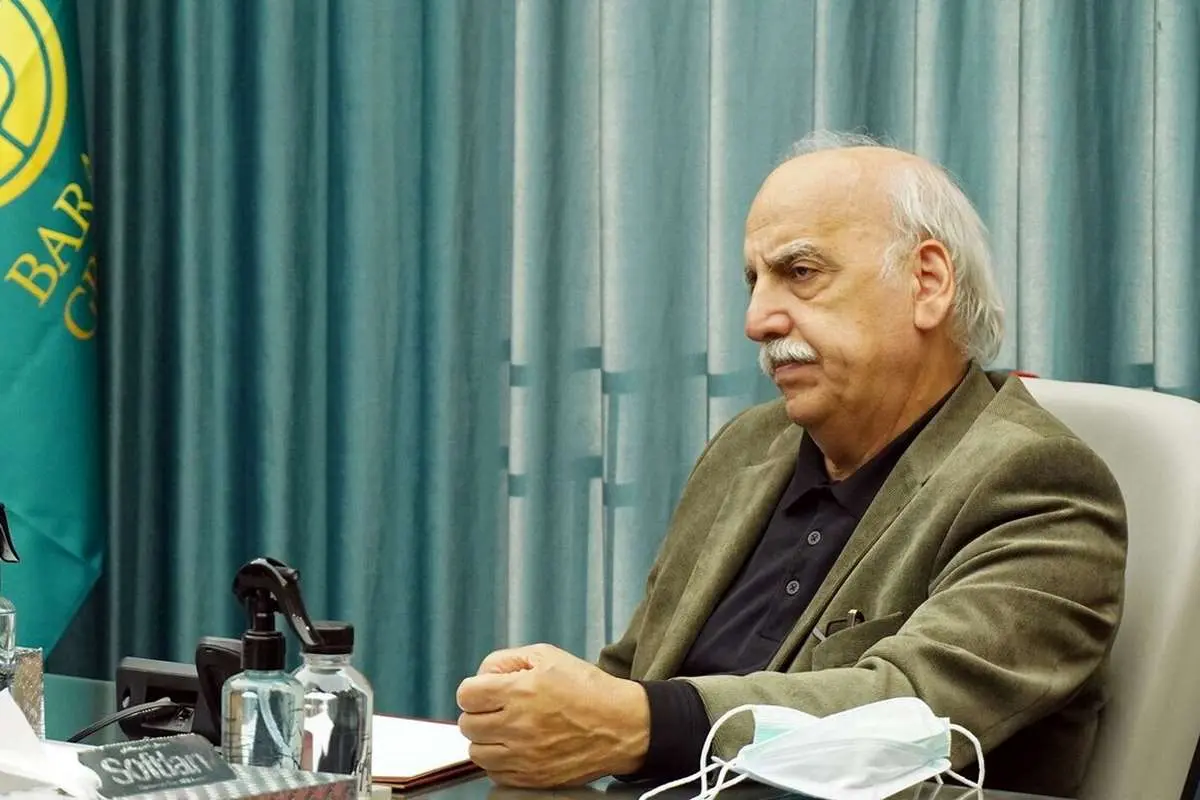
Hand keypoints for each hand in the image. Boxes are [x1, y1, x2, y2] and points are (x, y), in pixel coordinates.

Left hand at [456, 643, 649, 787]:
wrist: (621, 725)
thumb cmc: (588, 689)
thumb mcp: (548, 655)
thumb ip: (507, 660)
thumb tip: (482, 675)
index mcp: (520, 691)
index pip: (466, 695)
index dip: (474, 689)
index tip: (484, 691)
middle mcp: (518, 725)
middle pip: (468, 724)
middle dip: (478, 713)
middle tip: (496, 709)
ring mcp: (524, 755)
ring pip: (477, 753)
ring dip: (486, 739)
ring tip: (506, 729)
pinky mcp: (533, 777)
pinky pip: (495, 774)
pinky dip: (499, 762)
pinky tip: (516, 747)